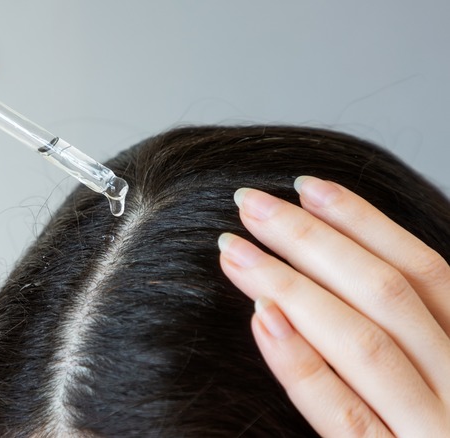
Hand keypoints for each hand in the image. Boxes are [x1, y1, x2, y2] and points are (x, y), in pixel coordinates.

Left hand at [219, 176, 449, 435]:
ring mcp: (434, 435)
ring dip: (293, 285)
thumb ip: (414, 343)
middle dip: (315, 240)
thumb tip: (345, 277)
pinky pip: (344, 416)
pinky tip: (261, 320)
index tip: (308, 186)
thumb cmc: (439, 430)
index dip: (366, 223)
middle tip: (252, 203)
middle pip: (389, 295)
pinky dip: (303, 363)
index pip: (428, 273)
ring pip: (366, 342)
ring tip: (236, 249)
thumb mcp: (443, 385)